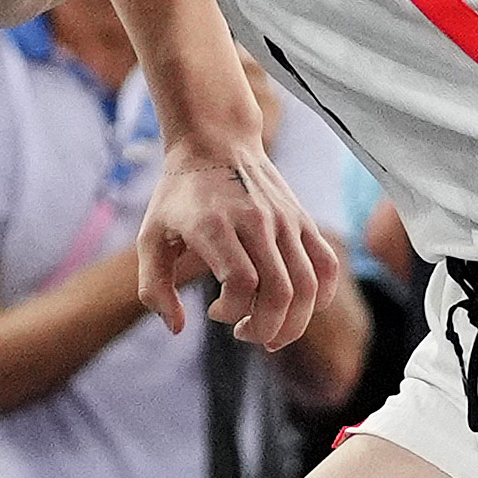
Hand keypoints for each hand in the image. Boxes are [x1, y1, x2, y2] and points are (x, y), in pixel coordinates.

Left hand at [132, 134, 340, 352]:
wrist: (214, 142)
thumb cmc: (178, 196)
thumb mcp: (150, 237)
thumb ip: (154, 287)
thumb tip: (178, 328)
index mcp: (215, 225)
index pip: (240, 284)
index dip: (230, 312)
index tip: (213, 312)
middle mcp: (255, 221)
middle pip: (279, 292)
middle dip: (265, 329)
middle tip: (245, 334)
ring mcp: (284, 219)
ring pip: (307, 285)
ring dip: (293, 323)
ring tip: (272, 334)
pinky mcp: (301, 219)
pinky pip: (327, 264)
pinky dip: (322, 296)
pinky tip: (300, 310)